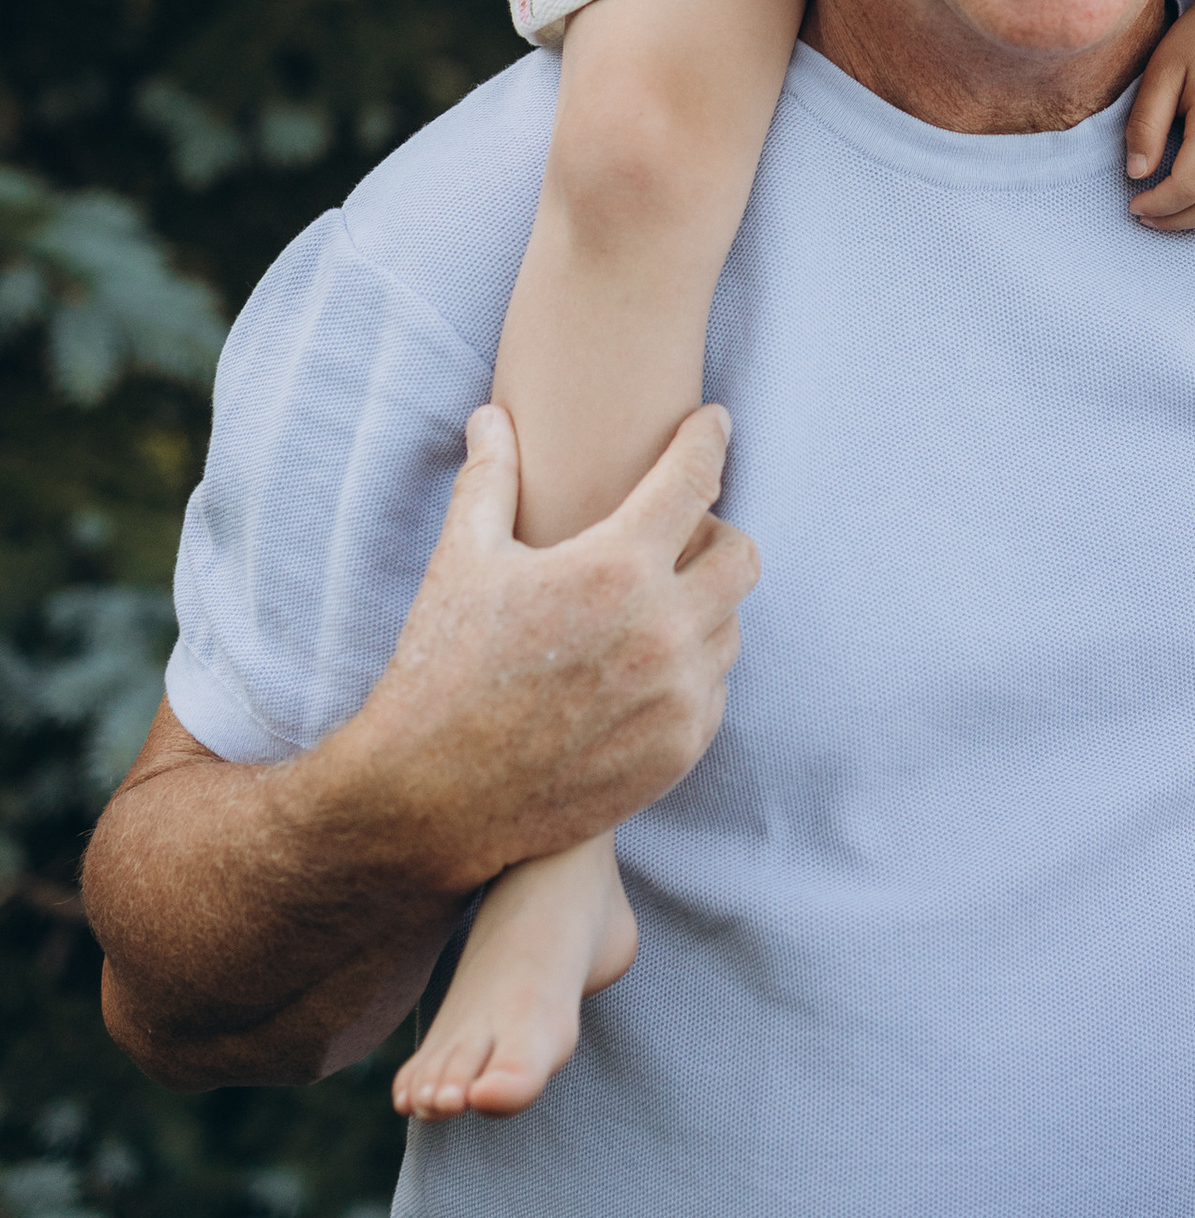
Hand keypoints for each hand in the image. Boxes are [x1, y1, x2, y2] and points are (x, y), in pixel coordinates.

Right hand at [345, 402, 758, 892]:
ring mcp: (678, 696)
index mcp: (615, 568)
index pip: (696, 477)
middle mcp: (663, 630)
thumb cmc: (440, 672)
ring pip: (730, 626)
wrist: (429, 802)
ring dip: (702, 607)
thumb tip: (492, 416)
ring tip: (649, 608)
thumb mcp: (462, 562)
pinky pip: (714, 690)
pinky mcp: (680, 750)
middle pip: (741, 555)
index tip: (714, 424)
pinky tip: (642, 670)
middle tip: (680, 536)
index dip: (708, 439)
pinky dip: (691, 671)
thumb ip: (489, 478)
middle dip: (715, 534)